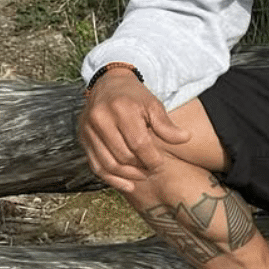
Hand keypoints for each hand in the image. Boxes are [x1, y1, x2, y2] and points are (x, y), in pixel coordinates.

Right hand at [78, 70, 190, 191]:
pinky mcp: (83, 139)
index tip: (160, 164)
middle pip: (123, 155)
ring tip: (142, 176)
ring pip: (108, 164)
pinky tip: (127, 184)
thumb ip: (166, 125)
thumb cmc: (135, 96)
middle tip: (152, 170)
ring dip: (127, 175)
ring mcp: (88, 130)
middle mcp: (101, 120)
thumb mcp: (153, 105)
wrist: (108, 84)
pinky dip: (111, 179)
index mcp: (121, 109)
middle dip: (140, 167)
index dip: (151, 158)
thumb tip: (185, 138)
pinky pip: (96, 166)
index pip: (138, 143)